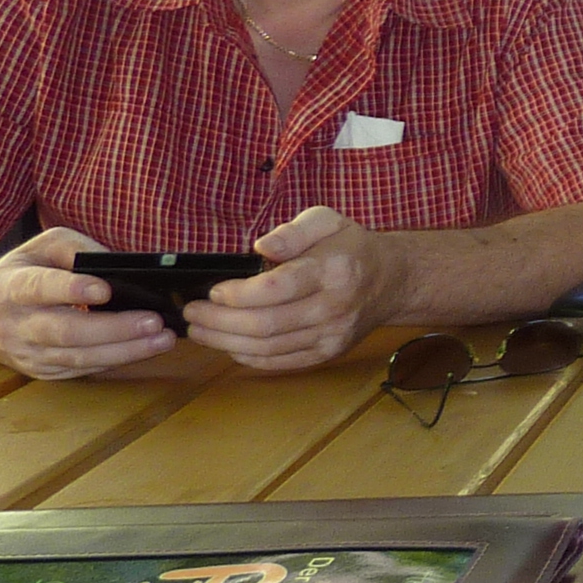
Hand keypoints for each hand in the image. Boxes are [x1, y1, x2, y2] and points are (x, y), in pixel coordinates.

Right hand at [0, 228, 176, 378]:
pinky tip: (145, 349)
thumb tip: (117, 264)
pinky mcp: (43, 371)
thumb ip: (76, 249)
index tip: (105, 290)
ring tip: (162, 338)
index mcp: (8, 287)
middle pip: (65, 331)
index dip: (70, 290)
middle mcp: (14, 325)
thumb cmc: (26, 272)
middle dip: (113, 328)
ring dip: (125, 350)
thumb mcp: (43, 247)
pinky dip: (116, 360)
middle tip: (153, 321)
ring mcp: (27, 353)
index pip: (38, 288)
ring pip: (78, 357)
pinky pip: (83, 369)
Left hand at [185, 206, 400, 370]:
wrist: (391, 280)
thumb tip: (263, 246)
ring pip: (268, 348)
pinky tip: (228, 345)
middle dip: (219, 322)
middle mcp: (334, 307)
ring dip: (225, 342)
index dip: (238, 294)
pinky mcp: (328, 353)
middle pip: (265, 325)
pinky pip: (280, 362)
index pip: (276, 289)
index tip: (213, 291)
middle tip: (192, 313)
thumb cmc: (350, 246)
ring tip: (199, 331)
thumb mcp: (326, 220)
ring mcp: (332, 336)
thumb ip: (292, 230)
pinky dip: (248, 358)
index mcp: (333, 270)